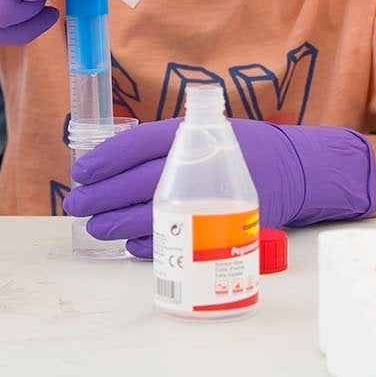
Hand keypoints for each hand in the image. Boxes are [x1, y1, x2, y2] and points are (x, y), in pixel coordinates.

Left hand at [63, 117, 375, 258]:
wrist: (298, 171)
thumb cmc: (248, 149)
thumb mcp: (213, 131)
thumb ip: (172, 141)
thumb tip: (115, 158)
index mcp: (197, 136)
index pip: (139, 144)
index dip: (106, 159)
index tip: (82, 171)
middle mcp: (201, 166)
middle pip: (136, 185)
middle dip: (100, 197)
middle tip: (77, 204)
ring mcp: (210, 200)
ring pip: (149, 217)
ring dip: (115, 225)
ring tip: (96, 226)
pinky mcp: (220, 228)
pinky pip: (172, 241)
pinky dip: (144, 245)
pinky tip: (128, 244)